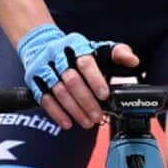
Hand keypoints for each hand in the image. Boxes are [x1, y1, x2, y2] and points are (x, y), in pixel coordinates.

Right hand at [17, 24, 138, 130]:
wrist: (41, 44)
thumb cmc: (76, 51)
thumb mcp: (98, 47)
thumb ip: (118, 53)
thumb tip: (133, 61)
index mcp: (75, 44)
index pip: (85, 62)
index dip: (95, 79)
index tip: (105, 95)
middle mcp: (57, 55)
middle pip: (71, 80)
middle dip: (86, 100)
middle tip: (98, 116)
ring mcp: (43, 68)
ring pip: (58, 91)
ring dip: (74, 110)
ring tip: (87, 122)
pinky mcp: (34, 80)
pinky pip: (44, 99)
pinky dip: (56, 113)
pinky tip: (68, 123)